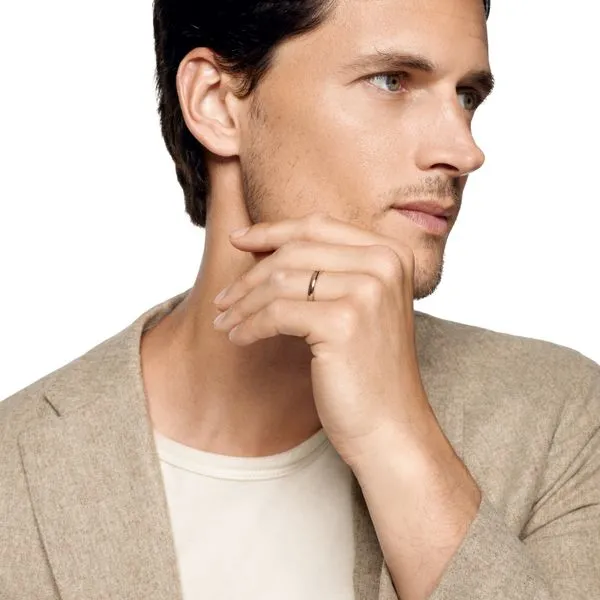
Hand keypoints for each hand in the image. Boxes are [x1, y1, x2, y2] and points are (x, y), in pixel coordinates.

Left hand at [212, 212, 431, 465]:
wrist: (391, 427)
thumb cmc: (368, 371)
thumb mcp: (359, 307)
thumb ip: (330, 270)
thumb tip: (265, 247)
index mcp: (391, 253)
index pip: (318, 226)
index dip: (271, 230)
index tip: (238, 239)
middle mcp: (385, 264)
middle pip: (295, 252)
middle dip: (250, 275)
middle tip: (223, 299)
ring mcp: (368, 290)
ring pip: (281, 281)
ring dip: (244, 303)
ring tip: (226, 321)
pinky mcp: (344, 322)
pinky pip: (276, 313)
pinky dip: (249, 325)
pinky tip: (238, 338)